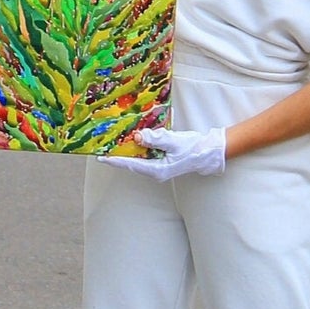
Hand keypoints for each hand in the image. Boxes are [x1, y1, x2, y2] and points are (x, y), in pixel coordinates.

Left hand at [105, 125, 226, 179]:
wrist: (207, 152)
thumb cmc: (193, 148)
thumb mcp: (173, 141)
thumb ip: (155, 139)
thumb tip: (137, 138)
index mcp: (157, 170)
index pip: (131, 165)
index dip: (115, 160)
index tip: (102, 157)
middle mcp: (155, 171)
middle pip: (132, 162)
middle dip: (118, 155)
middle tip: (104, 147)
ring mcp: (158, 167)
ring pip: (138, 159)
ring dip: (128, 151)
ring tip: (114, 142)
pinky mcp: (161, 162)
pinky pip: (145, 155)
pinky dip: (138, 148)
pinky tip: (133, 140)